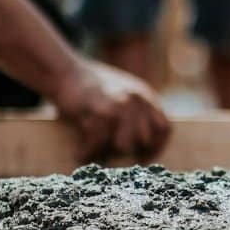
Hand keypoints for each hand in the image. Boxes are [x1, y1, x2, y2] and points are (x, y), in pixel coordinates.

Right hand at [53, 61, 171, 162]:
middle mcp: (138, 99)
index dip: (156, 147)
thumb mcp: (122, 94)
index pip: (165, 128)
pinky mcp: (101, 110)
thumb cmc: (90, 89)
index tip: (142, 158)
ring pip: (124, 145)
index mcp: (146, 96)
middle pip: (144, 140)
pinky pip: (98, 142)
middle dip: (127, 151)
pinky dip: (87, 151)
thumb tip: (140, 147)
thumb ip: (136, 114)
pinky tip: (80, 154)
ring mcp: (121, 104)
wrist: (64, 71)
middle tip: (109, 156)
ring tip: (93, 154)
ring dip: (106, 153)